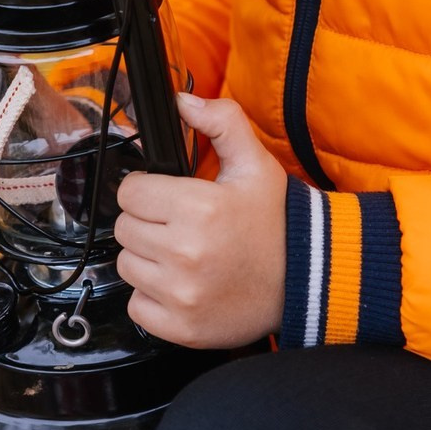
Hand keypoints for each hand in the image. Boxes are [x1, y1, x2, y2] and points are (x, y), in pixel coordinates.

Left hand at [115, 92, 286, 348]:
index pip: (130, 192)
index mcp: (200, 207)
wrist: (305, 278)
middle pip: (125, 228)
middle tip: (179, 222)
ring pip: (126, 265)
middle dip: (148, 220)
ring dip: (147, 257)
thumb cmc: (276, 219)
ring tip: (181, 252)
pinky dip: (152, 295)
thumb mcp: (254, 163)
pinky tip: (181, 281)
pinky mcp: (180, 328)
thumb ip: (220, 122)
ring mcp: (181, 295)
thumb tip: (181, 101)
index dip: (147, 188)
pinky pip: (136, 306)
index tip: (167, 194)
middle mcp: (185, 253)